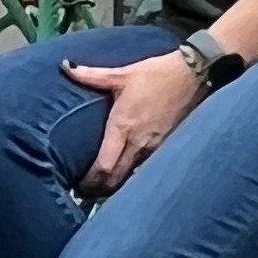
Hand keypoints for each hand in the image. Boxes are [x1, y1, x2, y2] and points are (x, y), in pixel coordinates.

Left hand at [62, 52, 203, 194]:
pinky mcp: (166, 147)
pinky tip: (126, 174)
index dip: (90, 180)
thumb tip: (66, 66)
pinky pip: (146, 169)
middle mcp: (138, 142)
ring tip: (102, 185)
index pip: (105, 166)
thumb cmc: (155, 74)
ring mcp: (154, 147)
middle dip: (99, 188)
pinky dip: (133, 176)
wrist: (191, 75)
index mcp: (123, 126)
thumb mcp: (121, 74)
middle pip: (116, 179)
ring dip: (116, 185)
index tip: (79, 184)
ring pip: (131, 177)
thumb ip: (91, 75)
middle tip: (86, 191)